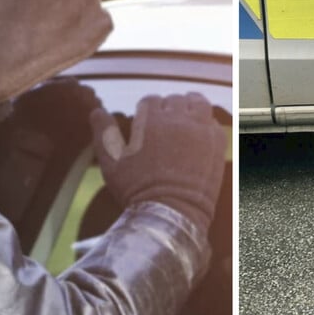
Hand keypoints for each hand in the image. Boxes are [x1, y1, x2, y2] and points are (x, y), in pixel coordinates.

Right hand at [90, 93, 226, 230]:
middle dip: (168, 108)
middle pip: (174, 100)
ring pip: (198, 103)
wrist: (171, 214)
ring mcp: (200, 130)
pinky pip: (214, 123)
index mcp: (151, 121)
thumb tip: (96, 111)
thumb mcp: (111, 163)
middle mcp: (178, 120)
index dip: (146, 109)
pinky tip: (200, 133)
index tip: (146, 120)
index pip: (150, 101)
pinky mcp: (217, 144)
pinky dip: (207, 124)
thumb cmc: (137, 190)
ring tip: (186, 116)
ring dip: (191, 106)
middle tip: (166, 121)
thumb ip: (104, 134)